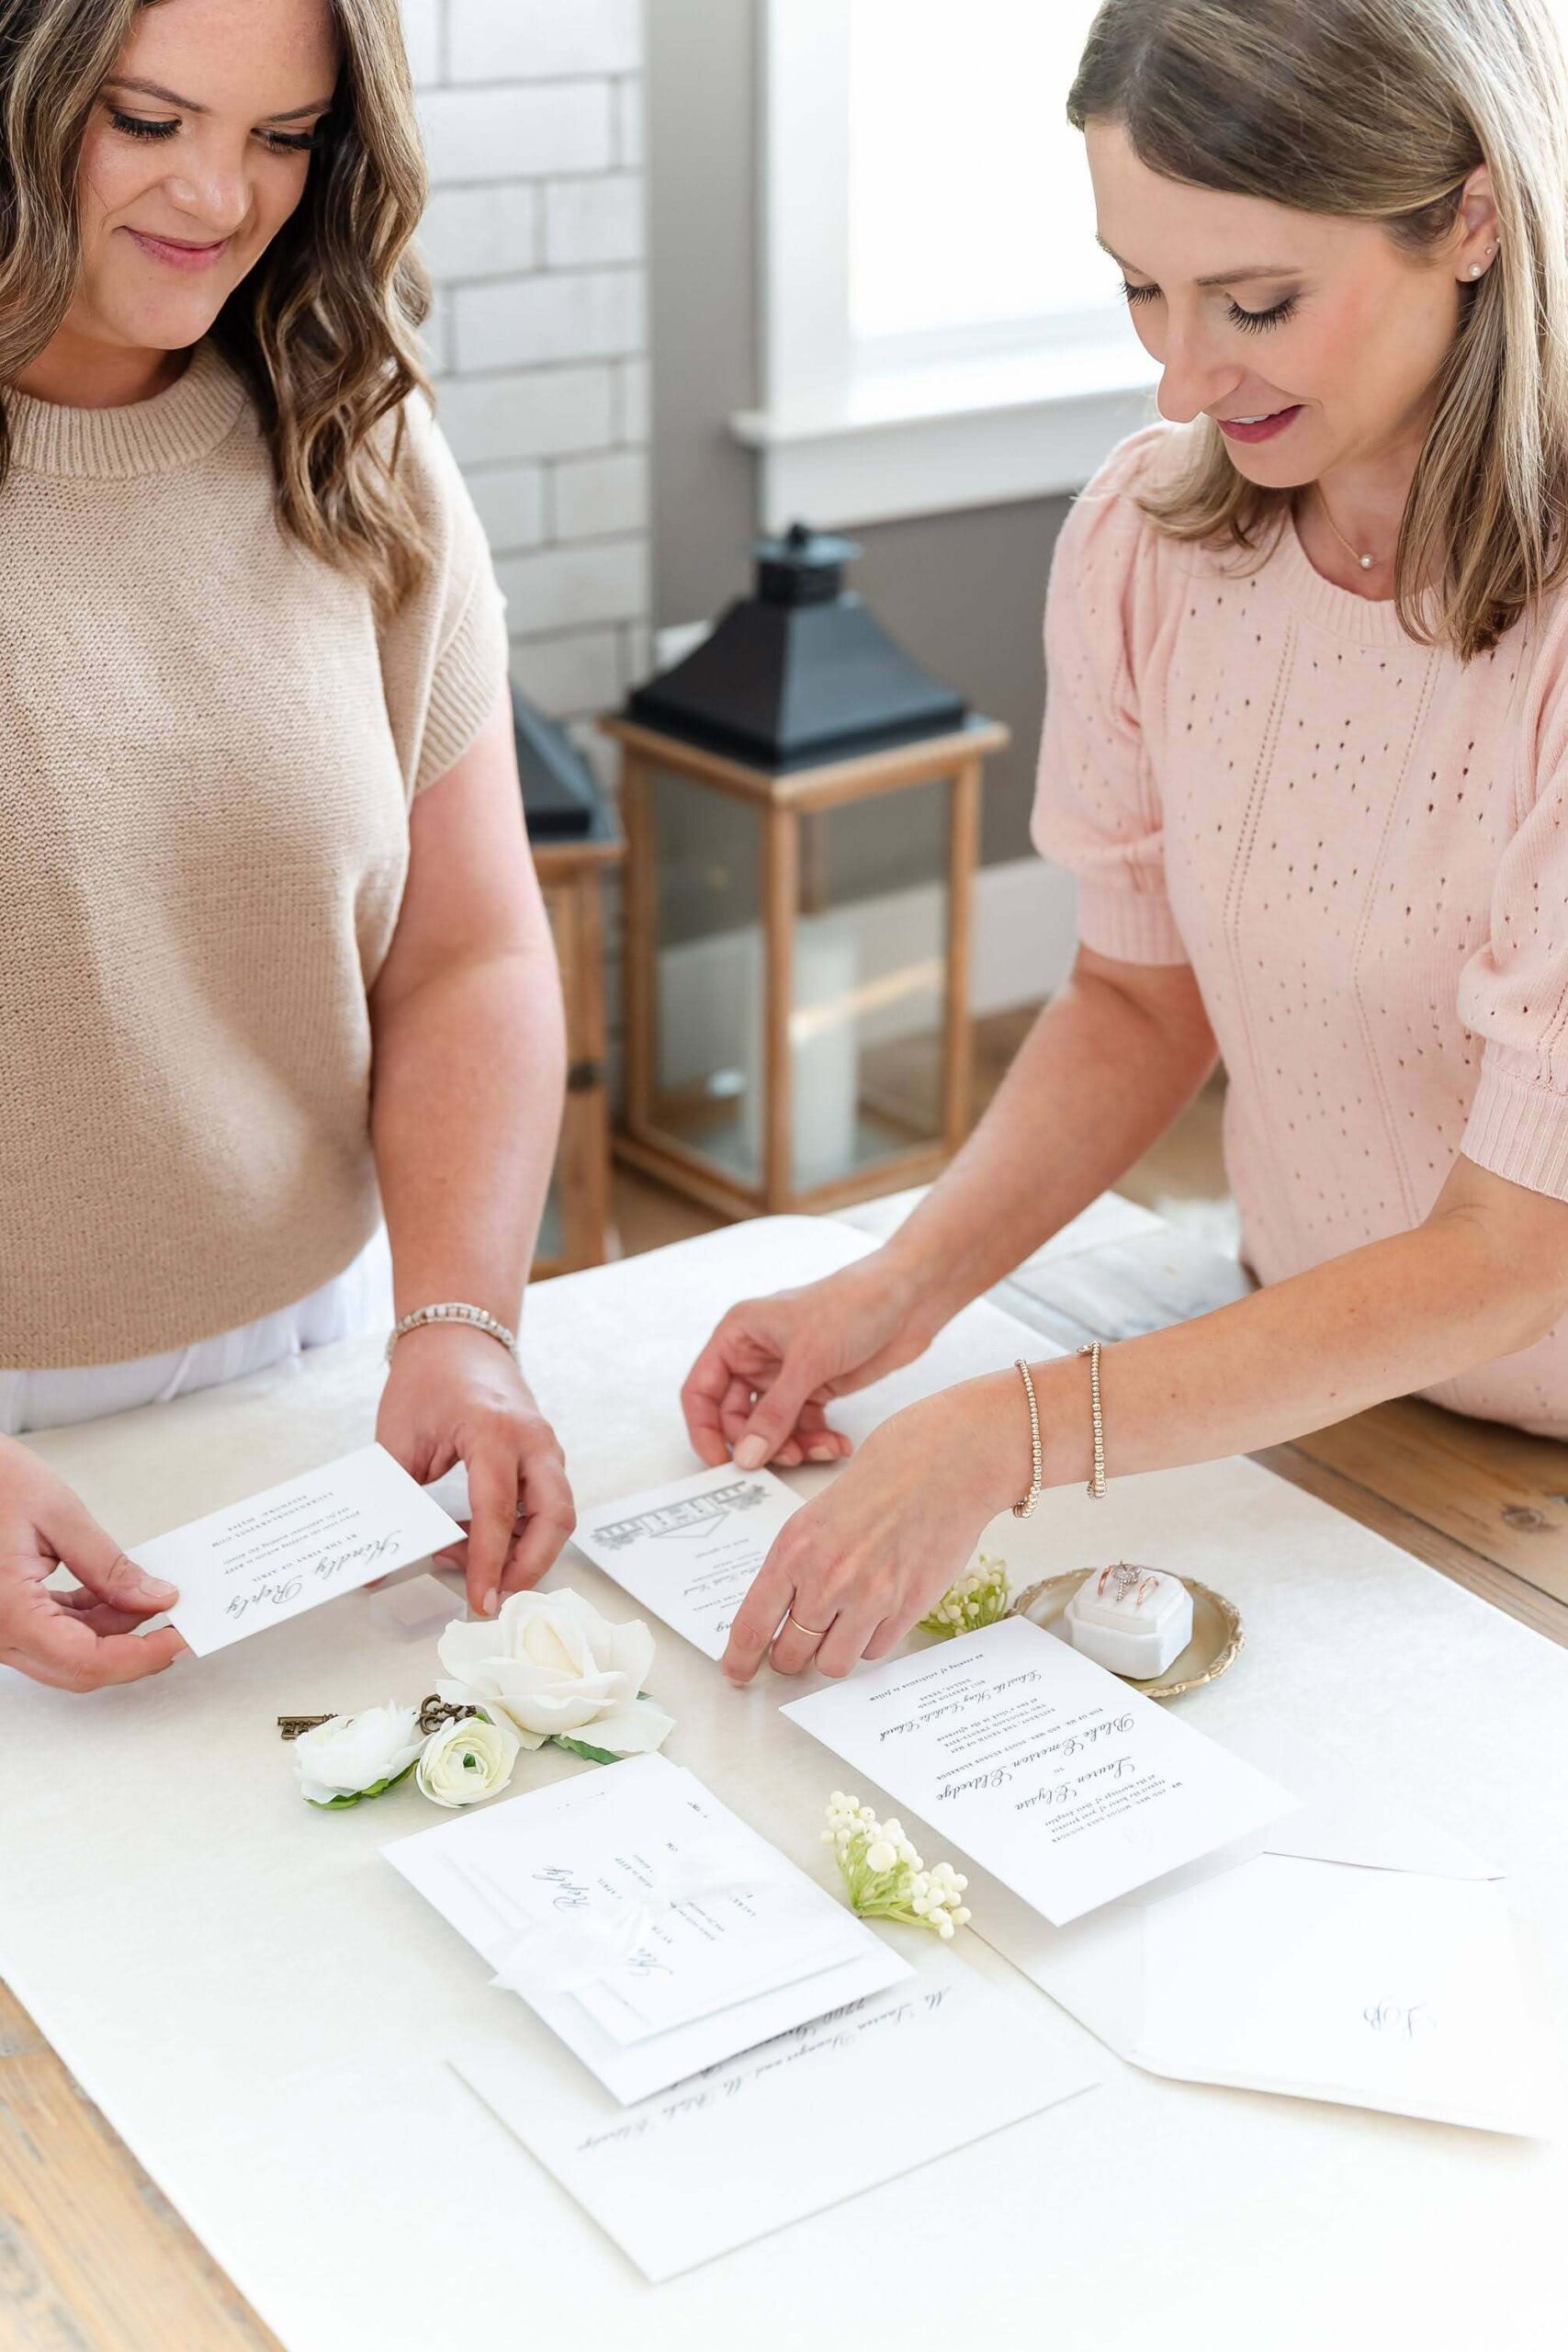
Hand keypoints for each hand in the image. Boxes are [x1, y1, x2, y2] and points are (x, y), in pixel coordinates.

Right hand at [0, 1437, 186, 1691]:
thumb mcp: (58, 1516)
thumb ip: (109, 1565)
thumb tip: (155, 1597)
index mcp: (8, 1611)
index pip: (87, 1660)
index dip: (141, 1655)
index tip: (180, 1638)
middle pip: (79, 1667)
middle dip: (135, 1650)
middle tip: (178, 1624)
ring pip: (67, 1653)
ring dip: (113, 1631)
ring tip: (150, 1596)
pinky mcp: (3, 1617)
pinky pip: (51, 1633)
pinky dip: (87, 1620)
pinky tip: (113, 1594)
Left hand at [376, 1324, 574, 1617]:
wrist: (456, 1336)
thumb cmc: (425, 1380)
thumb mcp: (398, 1440)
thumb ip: (394, 1501)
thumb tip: (379, 1562)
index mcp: (494, 1430)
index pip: (499, 1510)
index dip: (488, 1562)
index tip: (481, 1601)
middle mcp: (532, 1439)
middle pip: (555, 1517)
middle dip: (531, 1566)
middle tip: (495, 1597)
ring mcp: (545, 1446)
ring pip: (558, 1515)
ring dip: (526, 1551)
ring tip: (473, 1562)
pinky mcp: (545, 1455)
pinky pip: (547, 1504)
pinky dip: (522, 1531)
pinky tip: (478, 1538)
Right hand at [681, 1255, 935, 1471]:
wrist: (910, 1297)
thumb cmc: (853, 1304)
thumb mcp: (807, 1362)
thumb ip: (774, 1413)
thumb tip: (745, 1456)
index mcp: (739, 1334)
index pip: (702, 1390)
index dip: (705, 1430)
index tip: (720, 1464)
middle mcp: (757, 1354)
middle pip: (737, 1416)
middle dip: (759, 1442)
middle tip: (784, 1459)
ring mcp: (787, 1373)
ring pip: (772, 1426)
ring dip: (792, 1445)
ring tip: (819, 1450)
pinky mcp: (817, 1386)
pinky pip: (803, 1425)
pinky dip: (817, 1440)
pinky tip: (838, 1444)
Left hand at [720, 1374, 1016, 1683]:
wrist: (943, 1466)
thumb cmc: (881, 1479)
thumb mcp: (816, 1516)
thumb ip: (796, 1565)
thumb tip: (782, 1612)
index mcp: (793, 1551)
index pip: (753, 1625)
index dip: (740, 1658)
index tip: (737, 1672)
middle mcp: (825, 1580)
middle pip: (790, 1655)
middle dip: (791, 1656)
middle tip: (799, 1646)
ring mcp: (867, 1598)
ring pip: (833, 1664)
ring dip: (833, 1653)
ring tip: (843, 1628)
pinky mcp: (906, 1608)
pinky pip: (874, 1652)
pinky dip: (871, 1641)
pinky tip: (878, 1611)